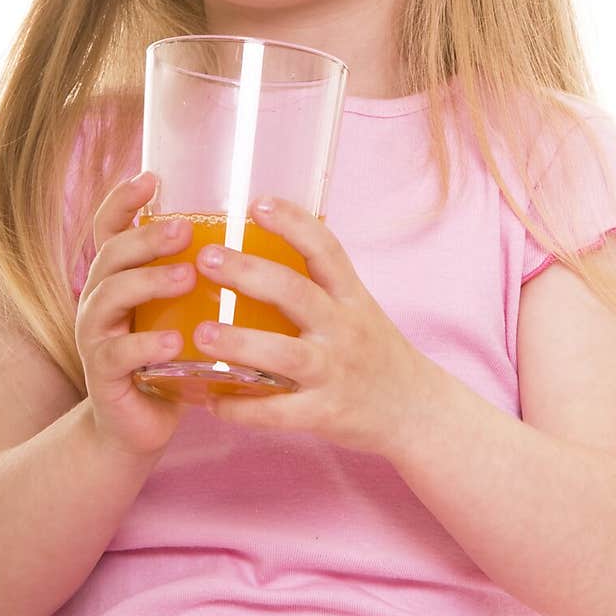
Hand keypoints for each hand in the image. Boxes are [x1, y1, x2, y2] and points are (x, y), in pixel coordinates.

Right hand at [75, 171, 196, 458]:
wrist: (139, 426)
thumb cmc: (170, 359)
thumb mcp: (181, 311)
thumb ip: (200, 275)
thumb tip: (256, 232)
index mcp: (119, 277)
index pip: (109, 227)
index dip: (123, 200)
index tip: (152, 178)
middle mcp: (99, 299)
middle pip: (110, 255)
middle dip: (145, 238)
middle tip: (184, 232)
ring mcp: (96, 337)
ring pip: (108, 297)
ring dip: (148, 282)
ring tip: (186, 277)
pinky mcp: (103, 377)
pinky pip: (118, 355)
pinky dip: (147, 346)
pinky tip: (175, 342)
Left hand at [195, 197, 428, 457]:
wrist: (416, 410)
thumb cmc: (374, 352)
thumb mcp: (357, 309)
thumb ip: (317, 285)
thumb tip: (255, 252)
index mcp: (351, 296)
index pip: (325, 249)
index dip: (293, 223)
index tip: (257, 202)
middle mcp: (344, 328)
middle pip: (296, 293)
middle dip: (248, 273)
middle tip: (206, 259)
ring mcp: (334, 372)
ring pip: (285, 353)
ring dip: (239, 342)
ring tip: (200, 334)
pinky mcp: (324, 413)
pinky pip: (278, 412)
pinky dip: (242, 408)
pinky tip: (211, 400)